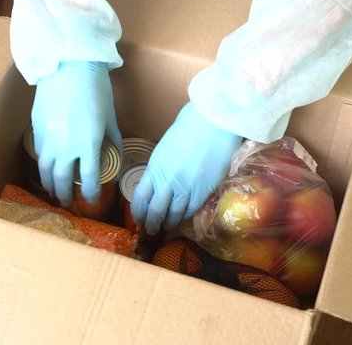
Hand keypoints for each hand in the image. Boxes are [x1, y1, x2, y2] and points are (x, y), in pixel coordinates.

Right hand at [32, 61, 121, 206]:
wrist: (69, 66)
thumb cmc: (96, 89)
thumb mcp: (110, 117)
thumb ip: (112, 140)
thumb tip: (115, 156)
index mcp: (88, 144)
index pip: (88, 179)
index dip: (91, 193)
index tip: (92, 200)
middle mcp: (65, 146)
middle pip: (62, 180)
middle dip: (65, 194)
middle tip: (68, 201)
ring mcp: (48, 138)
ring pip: (45, 170)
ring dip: (49, 184)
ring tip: (53, 191)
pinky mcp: (37, 128)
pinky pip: (39, 153)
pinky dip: (42, 165)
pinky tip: (46, 168)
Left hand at [132, 102, 241, 233]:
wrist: (213, 122)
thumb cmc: (189, 126)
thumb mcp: (164, 148)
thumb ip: (160, 167)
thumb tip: (158, 181)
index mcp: (155, 168)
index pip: (140, 197)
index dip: (138, 211)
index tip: (138, 218)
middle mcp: (167, 181)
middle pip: (155, 211)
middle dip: (151, 223)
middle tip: (150, 230)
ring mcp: (186, 188)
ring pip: (173, 214)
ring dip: (167, 223)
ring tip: (165, 227)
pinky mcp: (204, 191)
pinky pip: (191, 210)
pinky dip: (185, 217)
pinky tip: (182, 218)